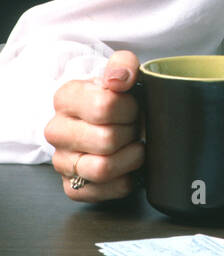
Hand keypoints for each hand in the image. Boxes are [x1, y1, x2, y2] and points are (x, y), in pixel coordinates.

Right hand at [44, 49, 143, 202]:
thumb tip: (118, 79)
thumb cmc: (118, 97)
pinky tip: (128, 165)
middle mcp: (56, 131)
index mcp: (66, 98)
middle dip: (131, 132)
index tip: (132, 106)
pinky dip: (126, 180)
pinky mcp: (72, 186)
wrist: (111, 120)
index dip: (129, 108)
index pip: (104, 106)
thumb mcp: (122, 72)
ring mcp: (61, 161)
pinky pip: (104, 190)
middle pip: (107, 139)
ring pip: (103, 168)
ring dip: (131, 157)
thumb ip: (122, 65)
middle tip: (135, 127)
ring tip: (134, 145)